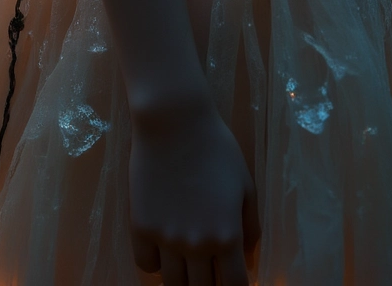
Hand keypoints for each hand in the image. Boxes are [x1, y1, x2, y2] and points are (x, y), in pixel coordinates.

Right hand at [129, 94, 259, 284]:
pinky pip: (146, 265)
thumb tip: (247, 259)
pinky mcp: (141, 227)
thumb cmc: (216, 148)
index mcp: (227, 235)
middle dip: (209, 284)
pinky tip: (163, 247)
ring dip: (182, 278)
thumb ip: (250, 227)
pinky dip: (156, 263)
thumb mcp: (245, 185)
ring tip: (186, 263)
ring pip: (173, 284)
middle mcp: (196, 244)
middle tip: (208, 269)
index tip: (230, 279)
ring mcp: (166, 238)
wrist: (174, 121)